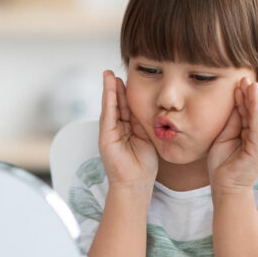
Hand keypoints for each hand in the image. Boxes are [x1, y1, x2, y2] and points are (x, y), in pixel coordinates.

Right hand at [98, 70, 157, 190]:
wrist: (136, 184)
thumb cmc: (144, 166)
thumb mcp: (148, 138)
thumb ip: (146, 123)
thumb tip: (151, 108)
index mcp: (128, 129)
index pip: (127, 107)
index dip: (127, 93)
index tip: (128, 78)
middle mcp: (117, 129)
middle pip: (117, 104)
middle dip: (116, 87)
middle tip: (114, 71)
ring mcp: (110, 133)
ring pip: (110, 106)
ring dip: (109, 90)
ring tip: (108, 75)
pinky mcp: (105, 137)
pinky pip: (108, 115)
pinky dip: (108, 101)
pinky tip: (109, 89)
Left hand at [207, 77, 257, 193]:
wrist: (225, 188)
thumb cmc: (222, 166)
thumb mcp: (224, 138)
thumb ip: (231, 123)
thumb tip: (234, 104)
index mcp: (251, 135)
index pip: (249, 113)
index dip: (245, 97)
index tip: (240, 82)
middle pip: (255, 112)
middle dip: (250, 94)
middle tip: (244, 77)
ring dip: (253, 100)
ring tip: (249, 85)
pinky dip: (255, 113)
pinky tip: (252, 101)